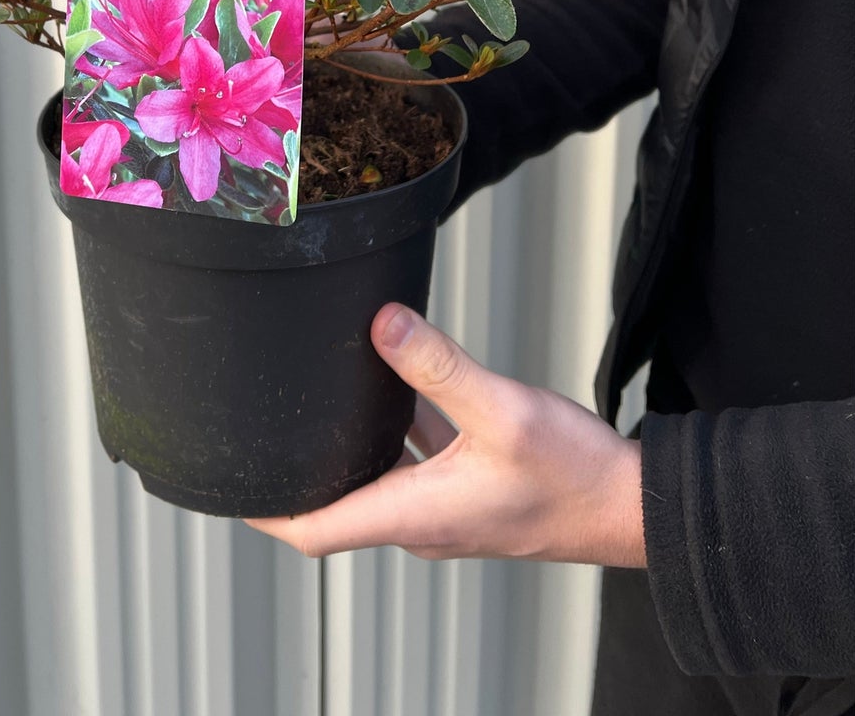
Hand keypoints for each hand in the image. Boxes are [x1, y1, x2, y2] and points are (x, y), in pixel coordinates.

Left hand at [245, 303, 646, 565]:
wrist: (629, 506)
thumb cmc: (574, 475)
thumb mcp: (503, 409)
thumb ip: (438, 366)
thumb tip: (380, 325)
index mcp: (415, 515)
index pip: (316, 529)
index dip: (264, 510)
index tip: (226, 482)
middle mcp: (420, 521)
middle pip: (333, 504)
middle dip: (294, 471)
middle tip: (259, 425)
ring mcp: (442, 510)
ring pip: (372, 479)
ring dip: (343, 447)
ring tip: (310, 400)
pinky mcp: (464, 492)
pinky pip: (409, 463)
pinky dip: (389, 433)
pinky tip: (391, 384)